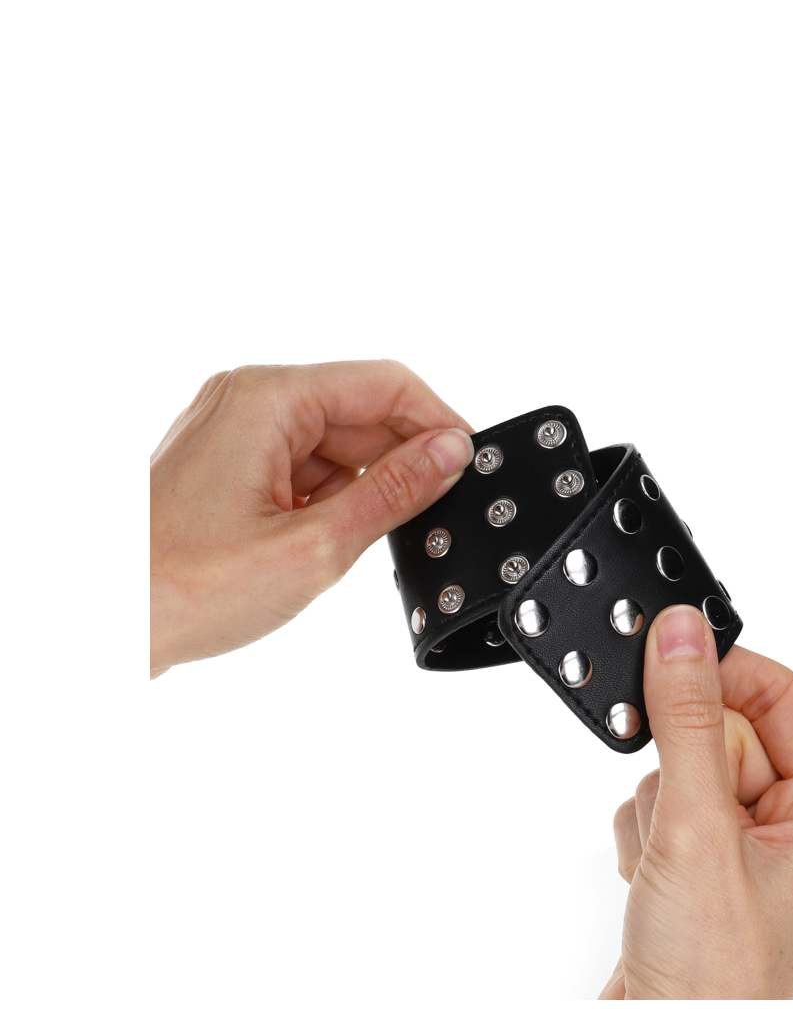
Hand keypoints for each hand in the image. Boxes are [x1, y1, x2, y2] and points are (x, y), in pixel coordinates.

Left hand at [150, 359, 472, 676]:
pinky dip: (328, 502)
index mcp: (268, 398)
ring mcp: (235, 432)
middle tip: (427, 521)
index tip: (471, 468)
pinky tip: (326, 545)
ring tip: (354, 548)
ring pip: (335, 445)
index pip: (386, 383)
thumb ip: (395, 493)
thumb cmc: (183, 587)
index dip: (439, 423)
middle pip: (361, 412)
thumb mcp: (315, 547)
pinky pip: (304, 468)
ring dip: (361, 491)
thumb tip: (451, 454)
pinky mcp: (229, 466)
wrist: (106, 625)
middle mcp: (249, 400)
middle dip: (401, 464)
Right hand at [602, 606, 792, 998]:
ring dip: (657, 808)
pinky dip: (642, 833)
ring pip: (682, 765)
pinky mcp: (702, 864)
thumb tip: (684, 634)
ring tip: (667, 868)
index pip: (780, 694)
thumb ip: (688, 720)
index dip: (721, 672)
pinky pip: (659, 803)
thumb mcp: (698, 828)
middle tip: (678, 818)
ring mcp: (747, 846)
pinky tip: (651, 880)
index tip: (664, 656)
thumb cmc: (714, 975)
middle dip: (681, 769)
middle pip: (723, 729)